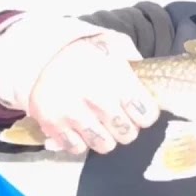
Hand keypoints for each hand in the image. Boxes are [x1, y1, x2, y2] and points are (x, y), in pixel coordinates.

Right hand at [23, 30, 160, 155]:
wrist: (43, 56)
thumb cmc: (86, 55)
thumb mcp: (113, 46)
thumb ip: (135, 61)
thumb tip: (152, 80)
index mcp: (116, 77)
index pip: (146, 114)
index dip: (145, 114)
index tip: (138, 110)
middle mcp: (96, 98)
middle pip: (127, 134)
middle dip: (126, 127)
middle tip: (117, 117)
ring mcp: (73, 113)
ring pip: (104, 145)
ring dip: (104, 137)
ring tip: (98, 122)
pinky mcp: (52, 125)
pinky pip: (77, 149)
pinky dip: (80, 141)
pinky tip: (79, 126)